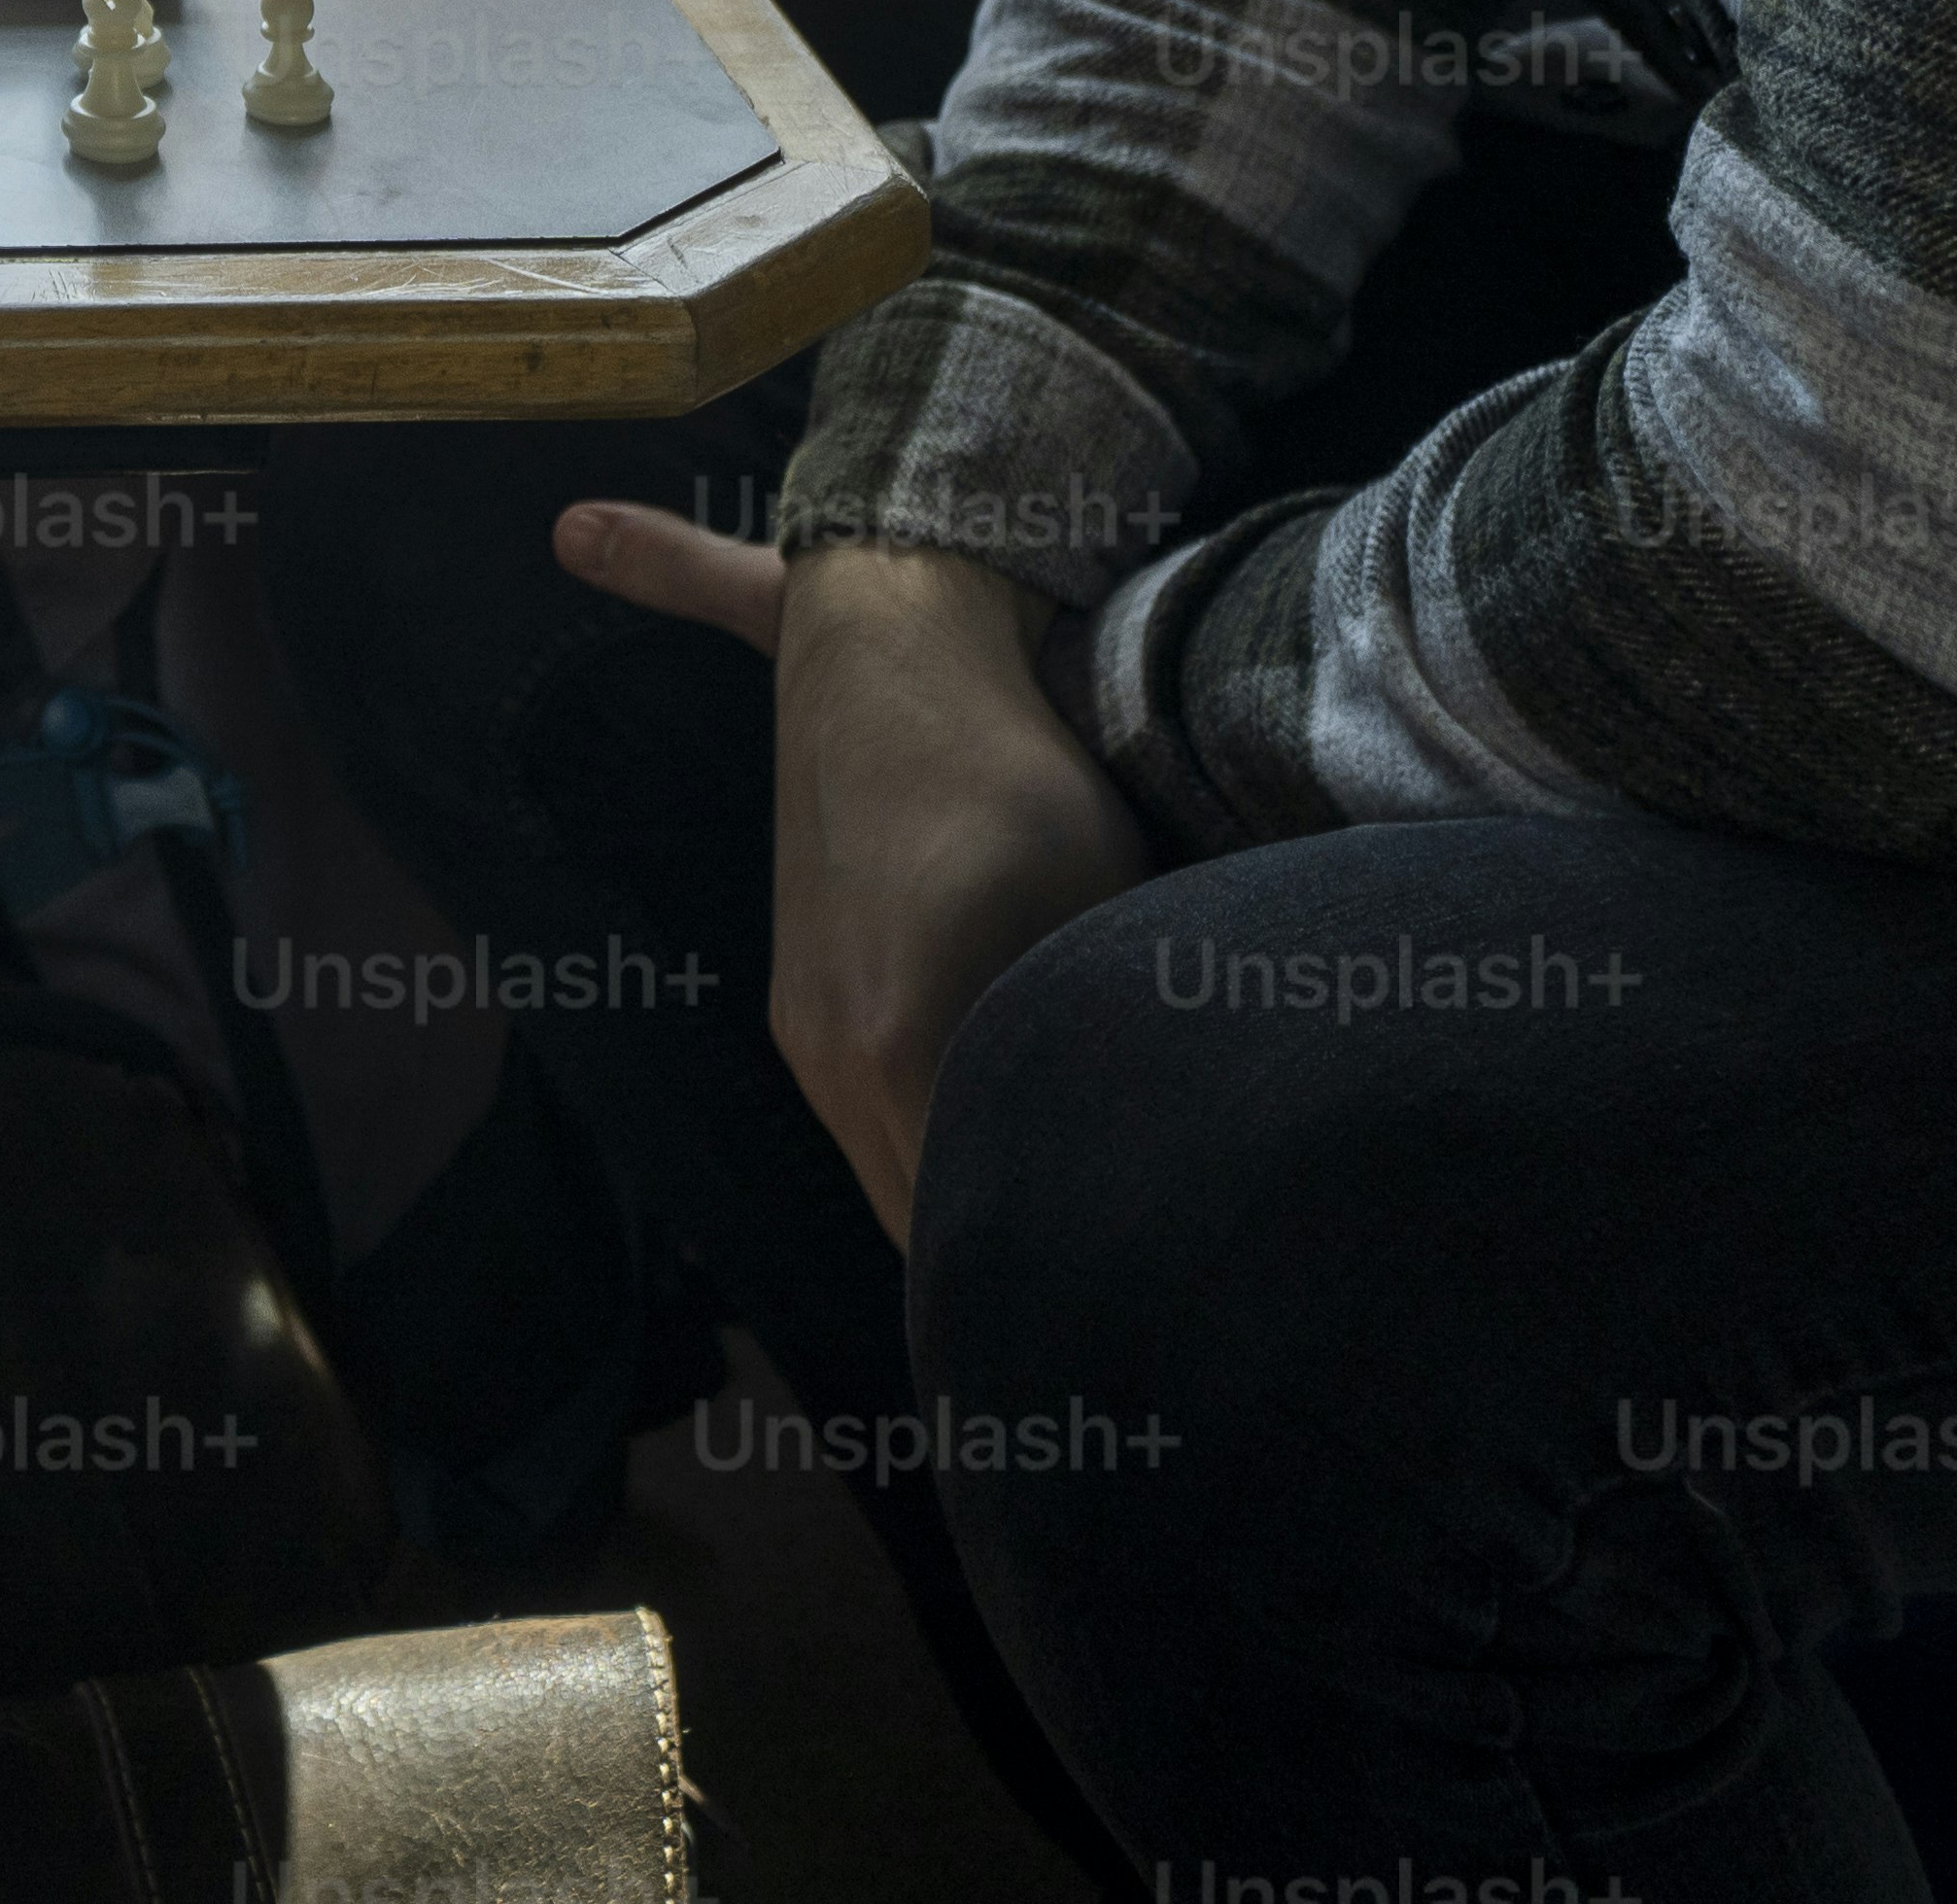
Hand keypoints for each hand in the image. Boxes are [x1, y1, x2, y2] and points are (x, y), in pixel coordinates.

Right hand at [550, 509, 1147, 1244]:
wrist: (892, 638)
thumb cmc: (1009, 771)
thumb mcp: (1090, 911)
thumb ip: (1095, 1039)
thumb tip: (1152, 1154)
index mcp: (891, 1054)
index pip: (955, 1237)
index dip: (1026, 1283)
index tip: (1099, 1318)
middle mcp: (827, 1058)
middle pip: (912, 1221)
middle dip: (993, 1260)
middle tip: (1095, 1296)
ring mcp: (805, 1025)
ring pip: (888, 1166)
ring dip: (954, 1197)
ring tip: (1052, 1228)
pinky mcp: (805, 990)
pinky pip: (868, 1114)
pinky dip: (923, 1142)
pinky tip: (984, 1132)